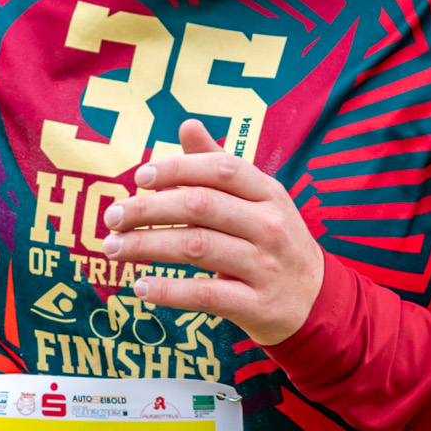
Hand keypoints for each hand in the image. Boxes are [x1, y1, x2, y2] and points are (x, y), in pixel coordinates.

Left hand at [100, 119, 324, 346]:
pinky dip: (168, 291)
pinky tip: (140, 287)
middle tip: (112, 218)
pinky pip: (205, 295)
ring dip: (146, 246)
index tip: (139, 178)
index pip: (220, 169)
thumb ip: (219, 164)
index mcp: (268, 193)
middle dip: (148, 209)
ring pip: (196, 248)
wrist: (318, 302)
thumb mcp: (259, 200)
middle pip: (200, 207)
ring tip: (113, 248)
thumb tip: (187, 124)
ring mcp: (264, 266)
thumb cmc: (275, 241)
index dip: (177, 168)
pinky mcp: (256, 305)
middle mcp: (269, 226)